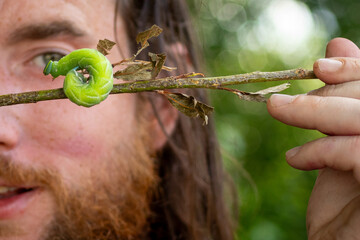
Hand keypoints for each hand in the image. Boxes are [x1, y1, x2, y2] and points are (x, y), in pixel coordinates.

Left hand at [267, 38, 359, 239]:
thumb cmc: (347, 203)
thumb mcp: (341, 144)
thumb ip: (343, 101)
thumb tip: (337, 44)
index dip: (357, 68)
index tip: (319, 66)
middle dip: (325, 93)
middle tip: (280, 103)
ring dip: (314, 111)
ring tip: (276, 111)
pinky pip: (358, 150)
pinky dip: (322, 149)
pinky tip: (295, 160)